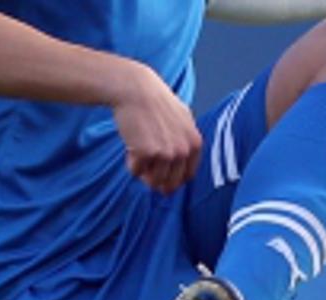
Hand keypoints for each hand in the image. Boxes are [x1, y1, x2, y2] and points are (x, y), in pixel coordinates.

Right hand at [109, 61, 202, 193]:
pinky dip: (131, 163)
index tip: (163, 177)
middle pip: (171, 183)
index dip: (174, 179)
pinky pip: (136, 171)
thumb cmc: (155, 101)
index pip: (188, 176)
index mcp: (195, 143)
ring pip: (154, 181)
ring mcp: (166, 153)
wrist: (135, 89)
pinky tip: (130, 146)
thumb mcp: (183, 118)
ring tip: (138, 152)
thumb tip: (185, 160)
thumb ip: (186, 139)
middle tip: (147, 171)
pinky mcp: (147, 153)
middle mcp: (184, 150)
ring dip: (143, 172)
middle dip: (158, 181)